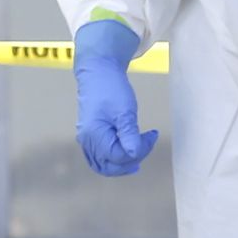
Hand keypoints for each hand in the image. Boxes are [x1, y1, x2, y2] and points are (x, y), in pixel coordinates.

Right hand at [73, 20, 158, 175]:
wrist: (98, 71)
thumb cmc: (111, 88)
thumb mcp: (125, 111)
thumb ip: (130, 136)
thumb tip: (135, 155)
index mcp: (94, 135)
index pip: (119, 156)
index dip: (139, 151)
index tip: (151, 136)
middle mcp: (87, 141)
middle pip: (109, 166)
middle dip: (130, 161)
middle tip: (146, 146)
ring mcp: (86, 139)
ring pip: (103, 164)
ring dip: (122, 163)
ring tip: (138, 154)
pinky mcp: (89, 136)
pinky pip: (99, 157)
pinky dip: (113, 158)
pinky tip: (125, 151)